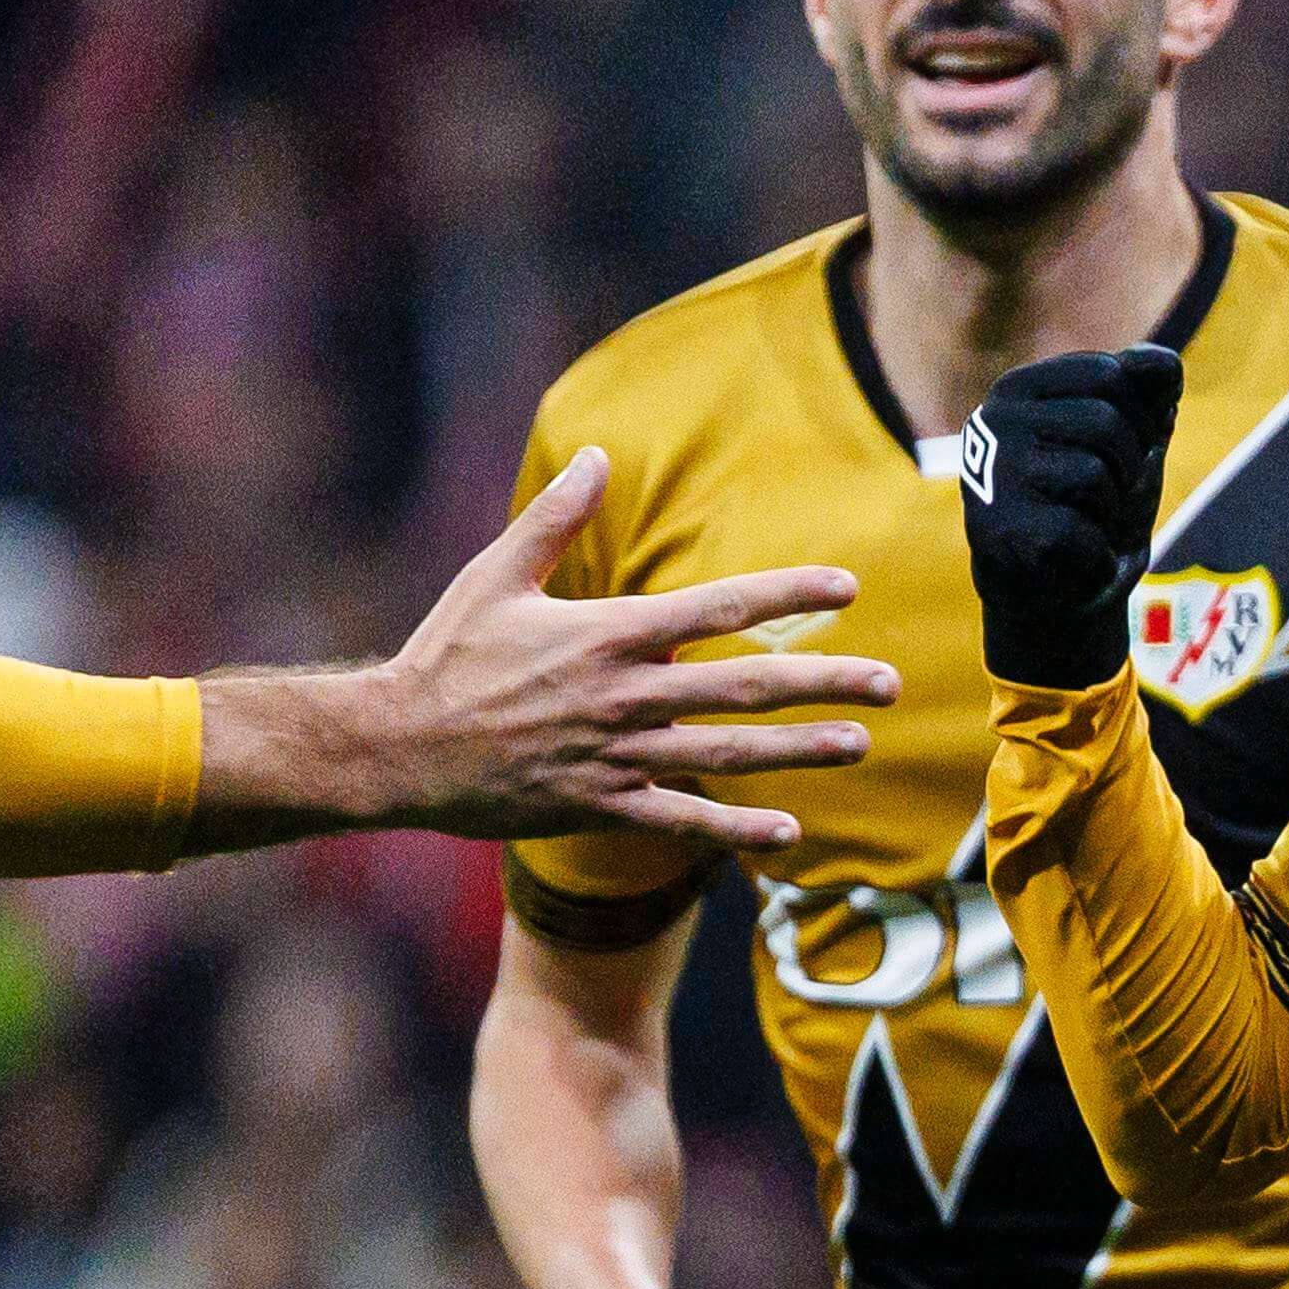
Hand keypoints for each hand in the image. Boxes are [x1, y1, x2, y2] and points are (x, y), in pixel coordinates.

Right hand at [229, 452, 903, 849]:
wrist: (397, 748)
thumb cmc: (446, 654)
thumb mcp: (495, 574)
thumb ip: (555, 518)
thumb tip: (599, 456)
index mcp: (608, 633)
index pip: (719, 607)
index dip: (788, 592)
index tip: (847, 585)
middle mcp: (624, 696)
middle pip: (745, 686)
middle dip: (824, 681)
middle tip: (891, 682)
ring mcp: (616, 756)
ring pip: (728, 755)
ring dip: (799, 751)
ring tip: (860, 744)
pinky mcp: (599, 806)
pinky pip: (680, 821)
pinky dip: (734, 828)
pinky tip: (787, 833)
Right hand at [955, 346, 1182, 687]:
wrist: (1054, 597)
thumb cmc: (1093, 507)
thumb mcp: (1129, 440)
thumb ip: (1146, 395)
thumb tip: (1165, 365)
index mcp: (1022, 388)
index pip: (1111, 372)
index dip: (1143, 416)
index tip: (1130, 449)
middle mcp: (994, 420)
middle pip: (1106, 420)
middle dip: (1130, 466)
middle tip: (1109, 498)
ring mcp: (990, 475)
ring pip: (1095, 474)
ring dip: (1113, 513)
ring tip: (1087, 526)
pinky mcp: (996, 531)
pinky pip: (1081, 531)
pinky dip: (1098, 556)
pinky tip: (1076, 561)